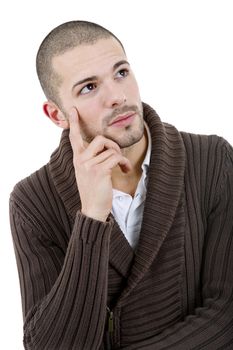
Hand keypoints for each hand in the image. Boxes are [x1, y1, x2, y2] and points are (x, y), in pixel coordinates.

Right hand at [69, 107, 131, 221]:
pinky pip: (116, 157)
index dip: (74, 123)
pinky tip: (125, 170)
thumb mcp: (87, 173)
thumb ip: (91, 159)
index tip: (73, 110)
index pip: (74, 137)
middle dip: (113, 145)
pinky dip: (123, 162)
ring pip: (111, 149)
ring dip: (121, 157)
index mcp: (77, 159)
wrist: (92, 209)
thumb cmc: (93, 191)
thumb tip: (106, 148)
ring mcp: (89, 165)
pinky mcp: (99, 171)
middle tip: (118, 154)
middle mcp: (81, 160)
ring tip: (122, 166)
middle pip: (100, 139)